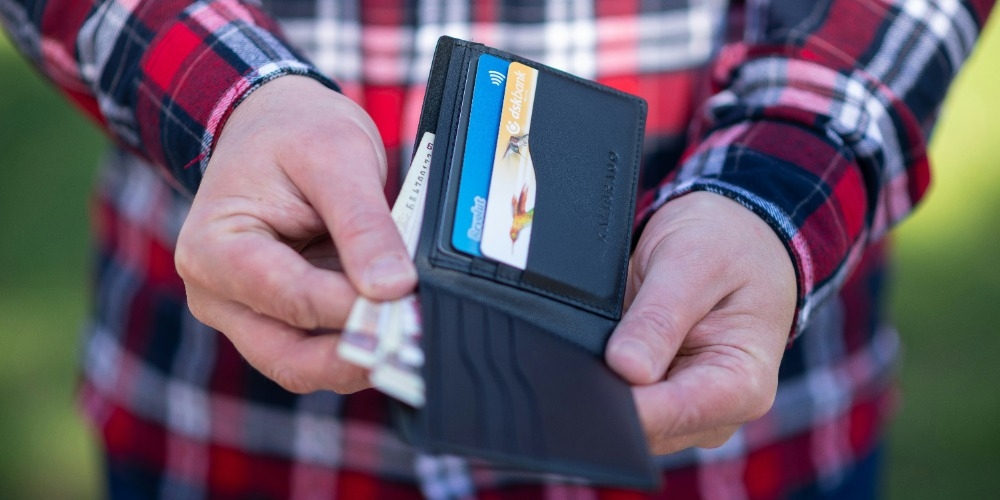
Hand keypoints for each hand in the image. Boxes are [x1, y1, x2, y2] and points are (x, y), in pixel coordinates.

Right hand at [175, 76, 415, 393]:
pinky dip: (361, 342)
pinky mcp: (283, 319)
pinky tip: (397, 327)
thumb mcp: (335, 155)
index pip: (290, 297)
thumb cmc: (292, 131)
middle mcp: (220, 294)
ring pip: (307, 366)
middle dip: (355, 356)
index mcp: (215, 250)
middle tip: (414, 346)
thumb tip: (393, 288)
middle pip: (289, 358)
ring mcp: (249, 313)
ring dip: (362, 357)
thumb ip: (363, 224)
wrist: (276, 123)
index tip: (407, 303)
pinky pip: (322, 348)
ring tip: (413, 338)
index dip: (353, 308)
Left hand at [606, 192, 795, 454]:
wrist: (737, 239)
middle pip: (647, 427)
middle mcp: (718, 410)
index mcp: (744, 382)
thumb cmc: (729, 246)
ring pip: (628, 423)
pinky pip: (621, 406)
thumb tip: (626, 368)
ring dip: (603, 387)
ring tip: (600, 336)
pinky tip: (600, 349)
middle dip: (609, 394)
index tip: (588, 382)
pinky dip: (604, 380)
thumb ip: (660, 317)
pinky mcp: (660, 402)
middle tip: (585, 348)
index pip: (674, 414)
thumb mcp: (694, 262)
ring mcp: (687, 412)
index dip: (626, 405)